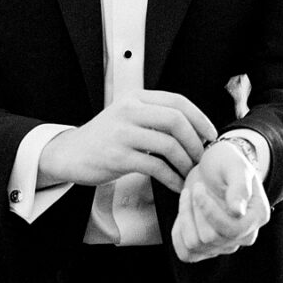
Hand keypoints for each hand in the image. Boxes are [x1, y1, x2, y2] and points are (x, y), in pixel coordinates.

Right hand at [39, 91, 217, 195]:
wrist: (72, 153)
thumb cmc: (106, 138)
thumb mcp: (128, 117)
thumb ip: (155, 116)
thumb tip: (195, 128)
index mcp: (136, 98)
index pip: (177, 100)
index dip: (199, 117)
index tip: (210, 135)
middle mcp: (129, 110)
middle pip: (176, 119)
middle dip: (195, 141)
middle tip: (202, 158)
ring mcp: (122, 133)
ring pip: (168, 144)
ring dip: (186, 162)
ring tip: (190, 173)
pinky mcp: (117, 156)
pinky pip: (155, 167)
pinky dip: (172, 178)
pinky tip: (177, 185)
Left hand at [172, 140, 270, 263]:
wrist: (213, 167)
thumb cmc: (226, 161)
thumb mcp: (234, 165)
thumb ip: (239, 186)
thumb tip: (238, 212)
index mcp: (257, 216)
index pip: (232, 229)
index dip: (209, 211)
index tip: (198, 188)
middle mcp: (245, 236)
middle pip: (210, 238)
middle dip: (195, 210)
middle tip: (195, 188)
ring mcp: (225, 245)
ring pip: (195, 245)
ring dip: (185, 217)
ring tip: (189, 195)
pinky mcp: (206, 248)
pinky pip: (186, 253)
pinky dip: (178, 233)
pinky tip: (183, 212)